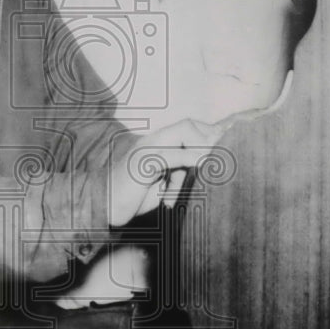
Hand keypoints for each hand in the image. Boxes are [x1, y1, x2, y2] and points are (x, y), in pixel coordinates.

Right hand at [108, 118, 228, 226]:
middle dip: (210, 138)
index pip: (189, 126)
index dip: (210, 132)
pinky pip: (169, 155)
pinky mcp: (141, 164)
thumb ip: (181, 172)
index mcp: (158, 143)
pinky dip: (188, 159)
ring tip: (211, 166)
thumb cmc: (132, 195)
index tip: (228, 143)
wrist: (102, 204)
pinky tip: (199, 167)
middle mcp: (153, 141)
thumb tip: (206, 169)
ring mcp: (146, 149)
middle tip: (220, 159)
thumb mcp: (162, 183)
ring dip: (203, 148)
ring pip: (182, 132)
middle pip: (188, 124)